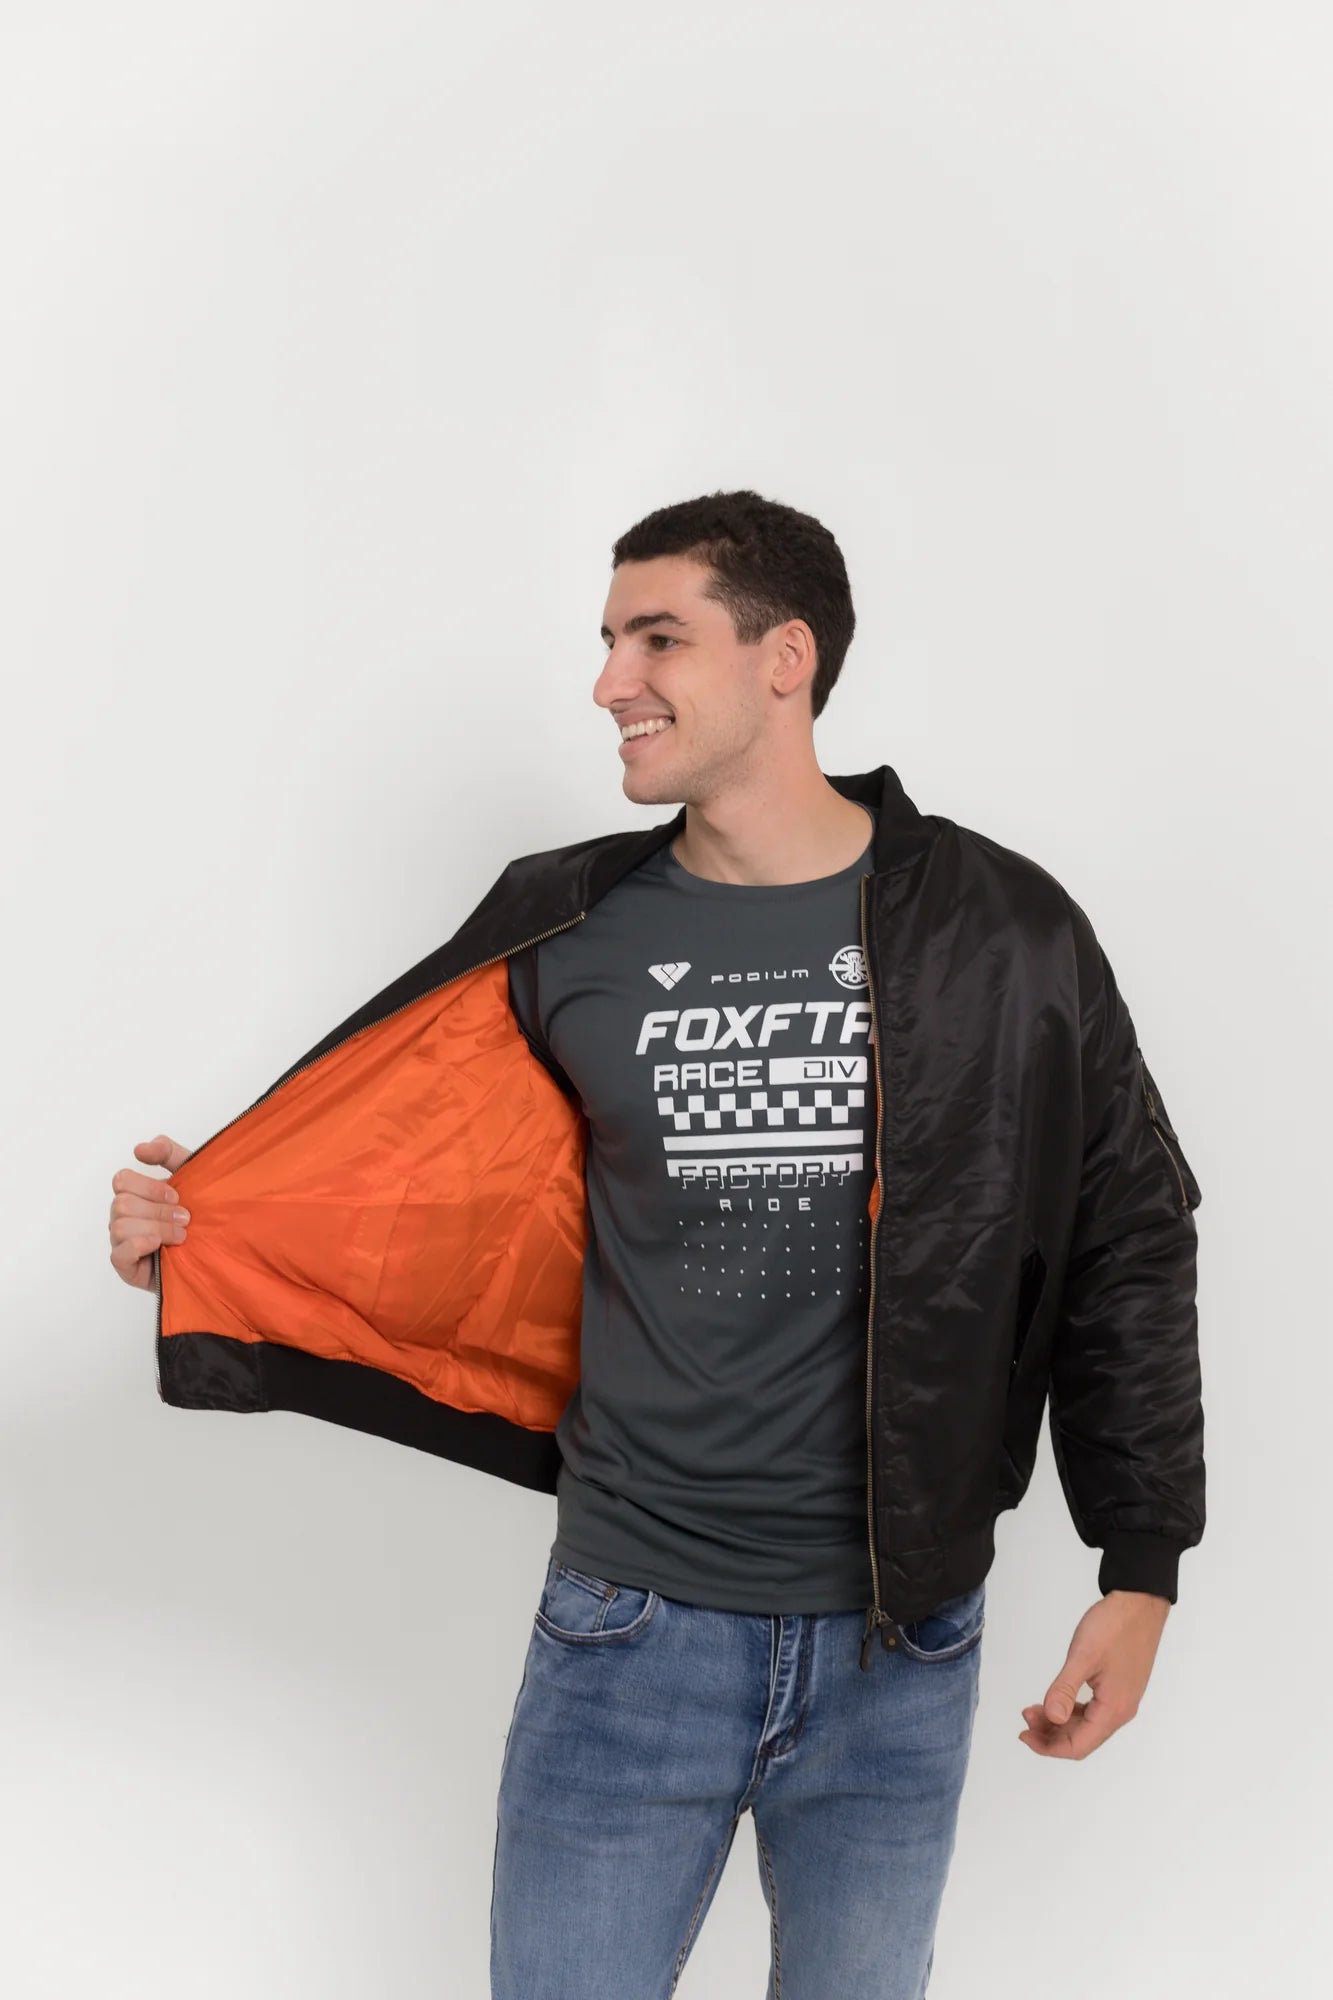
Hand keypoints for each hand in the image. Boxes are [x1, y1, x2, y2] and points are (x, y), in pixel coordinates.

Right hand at [108, 1134, 193, 1290]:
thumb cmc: (200, 1213)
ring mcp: (122, 1242)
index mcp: (135, 1194)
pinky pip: (118, 1254)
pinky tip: (158, 1246)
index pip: (122, 1180)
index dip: (149, 1187)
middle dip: (158, 1210)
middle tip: (185, 1219)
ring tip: (181, 1236)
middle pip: (121, 1203)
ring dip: (156, 1229)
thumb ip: (168, 1153)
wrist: (216, 1251)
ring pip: (120, 1226)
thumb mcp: (191, 1176)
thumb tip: (139, 1149)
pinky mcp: (127, 1267)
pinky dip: (138, 1246)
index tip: (177, 1196)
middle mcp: (123, 1216)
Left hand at [1019, 1589, 1170, 1759]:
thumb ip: (1065, 1689)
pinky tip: (1058, 1699)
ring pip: (1087, 1726)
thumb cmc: (1114, 1626)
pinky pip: (1093, 1711)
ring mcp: (1122, 1700)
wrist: (1140, 1604)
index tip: (1024, 1734)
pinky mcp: (1119, 1688)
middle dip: (1050, 1734)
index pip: (1078, 1746)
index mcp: (1113, 1709)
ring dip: (1060, 1722)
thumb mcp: (1083, 1656)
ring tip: (1035, 1708)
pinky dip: (1071, 1710)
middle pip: (1082, 1739)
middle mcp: (1120, 1711)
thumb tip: (1052, 1718)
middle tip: (1025, 1716)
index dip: (1049, 1747)